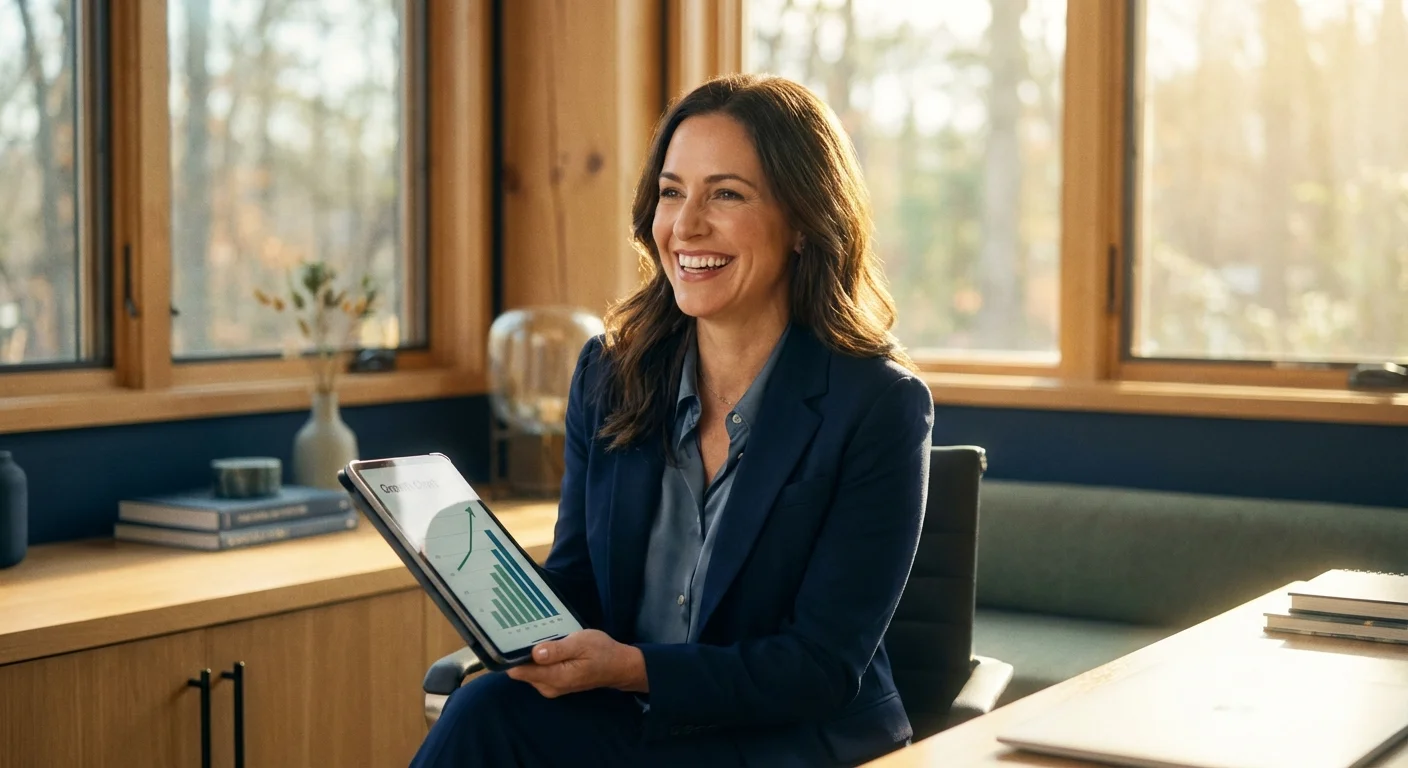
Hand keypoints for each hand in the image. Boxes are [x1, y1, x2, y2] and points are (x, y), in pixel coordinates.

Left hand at [505, 629, 648, 697]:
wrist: (618, 666)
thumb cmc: (601, 651)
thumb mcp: (581, 643)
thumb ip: (557, 650)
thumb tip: (534, 653)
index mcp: (555, 677)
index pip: (519, 672)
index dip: (511, 656)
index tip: (507, 638)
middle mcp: (548, 687)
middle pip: (521, 671)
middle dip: (520, 653)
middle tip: (522, 630)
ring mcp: (551, 687)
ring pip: (528, 671)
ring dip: (529, 655)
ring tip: (534, 635)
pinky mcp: (554, 683)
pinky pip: (537, 672)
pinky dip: (537, 660)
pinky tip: (543, 645)